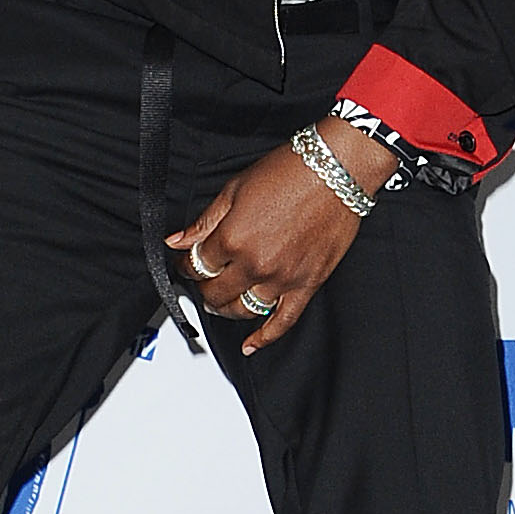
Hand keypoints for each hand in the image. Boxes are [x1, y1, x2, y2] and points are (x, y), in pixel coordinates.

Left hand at [167, 121, 397, 354]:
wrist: (337, 170)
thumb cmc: (291, 171)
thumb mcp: (236, 188)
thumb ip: (205, 221)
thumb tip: (177, 240)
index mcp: (232, 238)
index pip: (197, 264)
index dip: (187, 264)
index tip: (187, 262)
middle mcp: (255, 264)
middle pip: (216, 292)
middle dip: (203, 287)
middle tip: (203, 281)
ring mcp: (282, 278)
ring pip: (243, 310)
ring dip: (226, 309)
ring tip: (222, 302)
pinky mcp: (306, 285)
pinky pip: (283, 321)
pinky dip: (265, 337)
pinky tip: (250, 344)